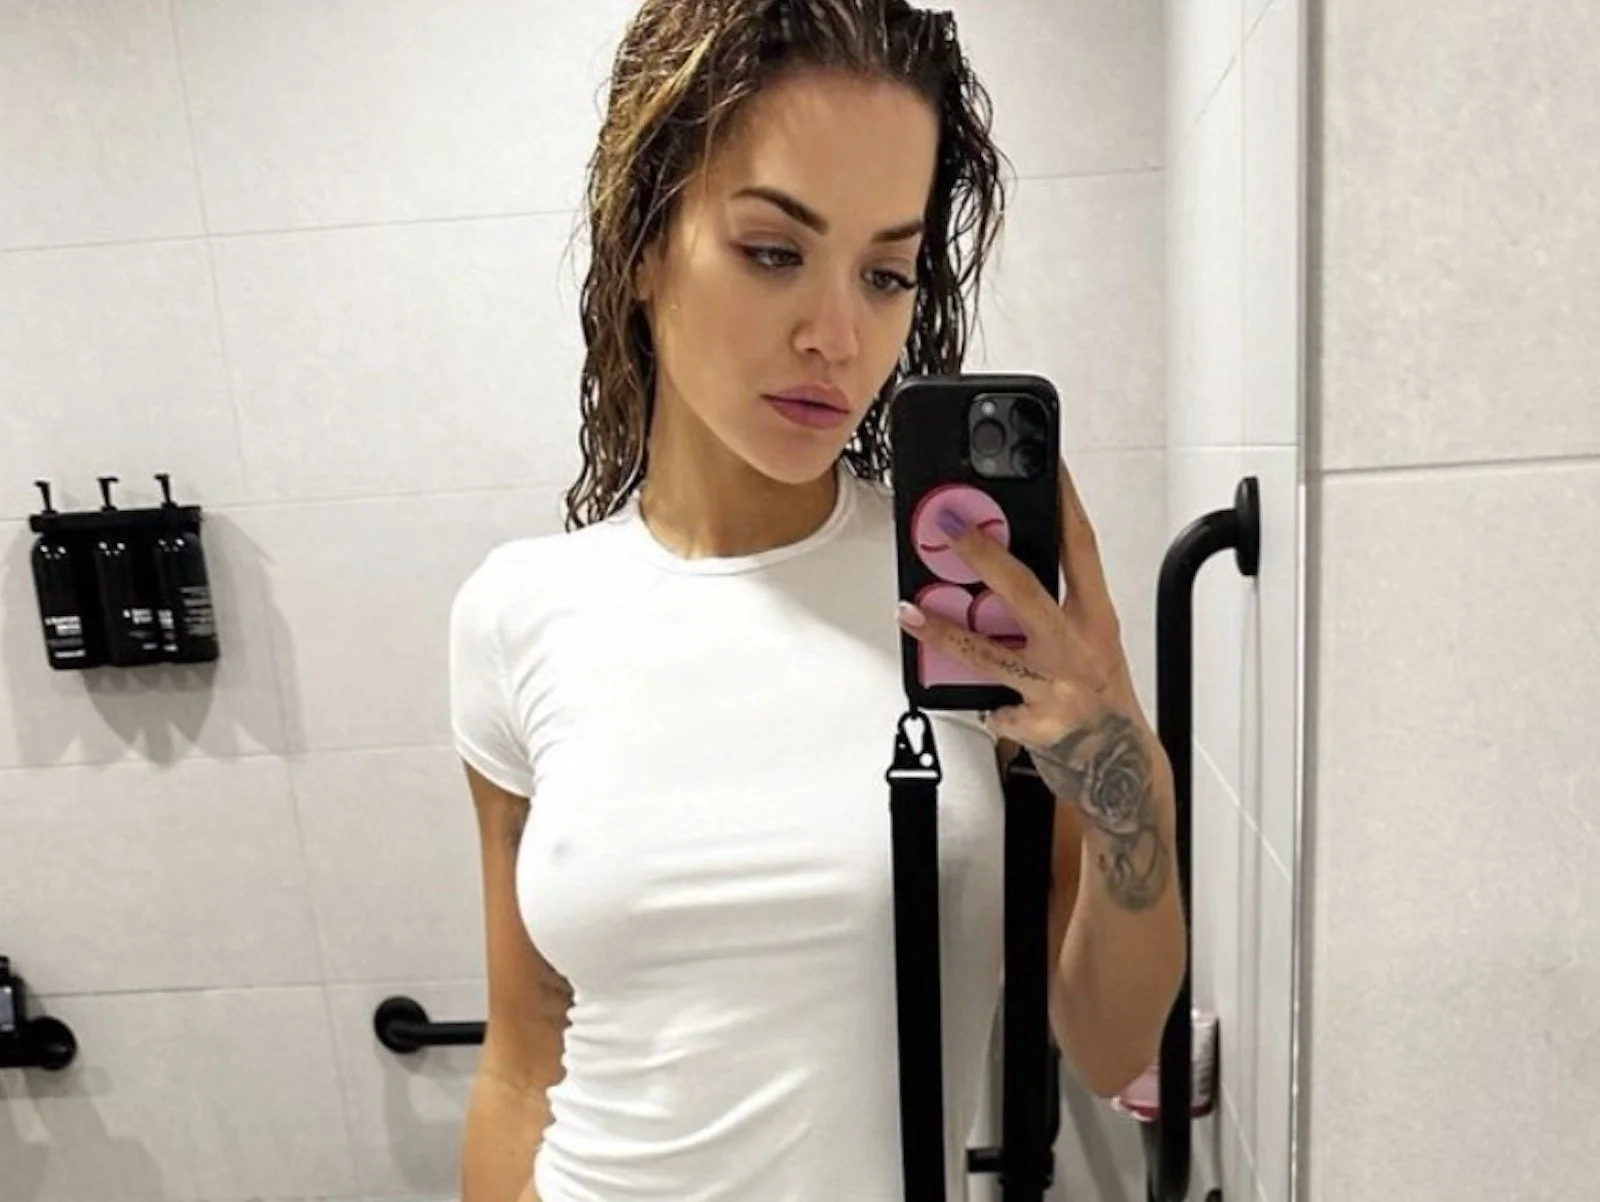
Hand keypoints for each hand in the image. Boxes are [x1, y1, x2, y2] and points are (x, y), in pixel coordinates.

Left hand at [894, 459, 1173, 906]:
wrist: (1124, 770)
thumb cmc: (1100, 699)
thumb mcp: (1091, 645)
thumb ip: (1057, 611)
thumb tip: (1000, 573)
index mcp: (1097, 616)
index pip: (1081, 546)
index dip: (1065, 500)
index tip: (1046, 462)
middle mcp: (1082, 645)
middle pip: (1027, 589)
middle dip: (983, 555)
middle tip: (946, 527)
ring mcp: (1061, 686)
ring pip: (992, 653)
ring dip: (946, 632)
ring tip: (908, 613)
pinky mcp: (1042, 725)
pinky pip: (995, 708)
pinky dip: (988, 708)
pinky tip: (989, 710)